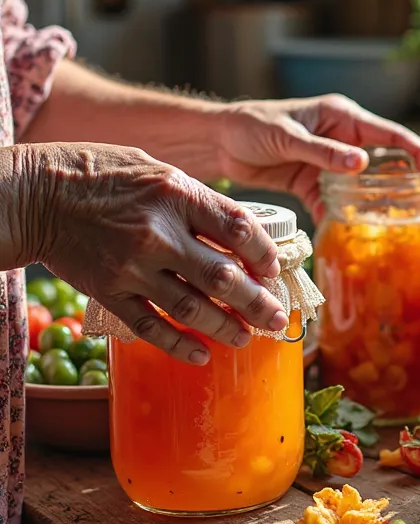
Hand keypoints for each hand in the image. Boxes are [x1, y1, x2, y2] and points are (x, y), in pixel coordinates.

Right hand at [20, 143, 287, 363]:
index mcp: (176, 194)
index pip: (238, 228)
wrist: (37, 195)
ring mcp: (133, 267)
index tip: (274, 270)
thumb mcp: (155, 168)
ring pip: (192, 308)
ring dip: (225, 328)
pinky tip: (200, 355)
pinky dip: (178, 344)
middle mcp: (158, 233)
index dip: (264, 254)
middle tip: (277, 319)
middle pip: (223, 277)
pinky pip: (150, 326)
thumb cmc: (99, 173)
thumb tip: (235, 229)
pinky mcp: (109, 292)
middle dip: (257, 303)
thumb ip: (194, 199)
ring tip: (245, 338)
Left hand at [218, 95, 419, 218]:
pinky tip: (345, 234)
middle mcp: (341, 140)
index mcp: (342, 118)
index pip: (390, 135)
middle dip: (400, 185)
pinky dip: (338, 217)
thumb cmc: (252, 125)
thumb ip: (323, 151)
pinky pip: (332, 202)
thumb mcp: (288, 137)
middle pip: (381, 163)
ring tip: (389, 228)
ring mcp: (327, 163)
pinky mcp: (311, 183)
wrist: (219, 141)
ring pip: (358, 186)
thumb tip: (360, 164)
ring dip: (370, 205)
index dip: (415, 153)